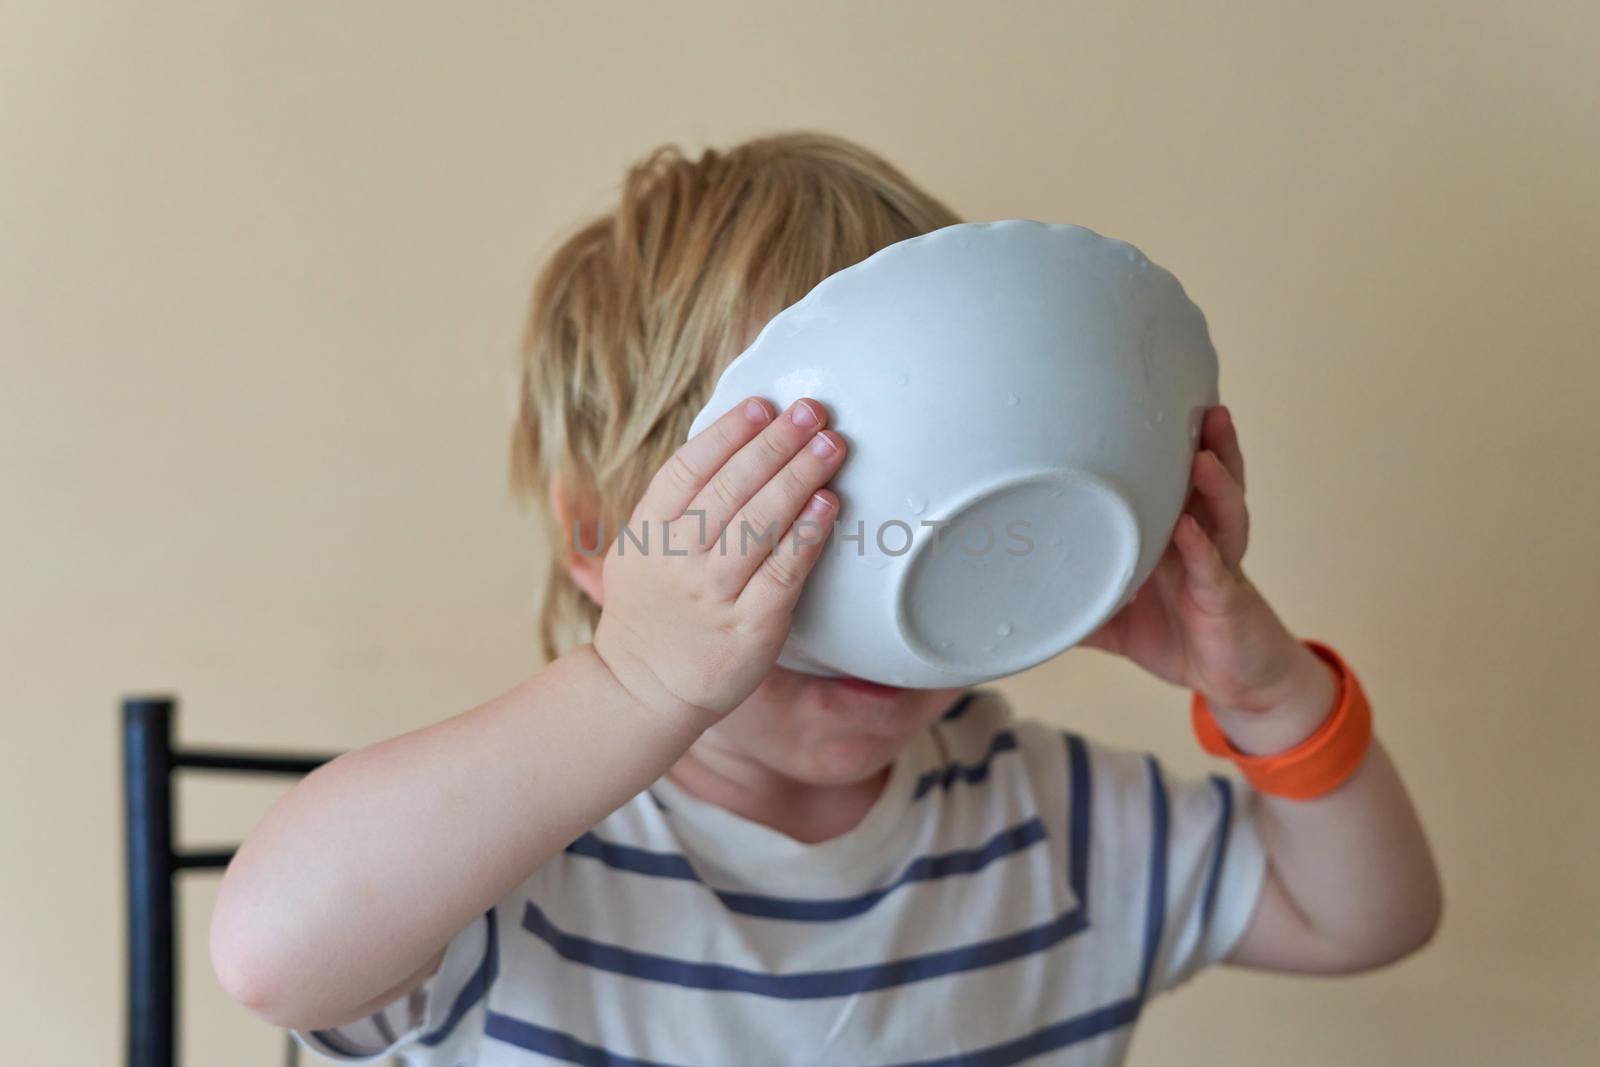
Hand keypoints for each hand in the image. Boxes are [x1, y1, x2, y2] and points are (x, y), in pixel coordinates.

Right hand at [592, 397, 844, 726]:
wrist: (644, 689)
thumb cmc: (651, 610)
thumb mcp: (634, 550)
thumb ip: (667, 501)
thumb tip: (716, 440)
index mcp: (648, 532)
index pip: (687, 468)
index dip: (728, 432)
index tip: (763, 405)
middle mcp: (679, 559)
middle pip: (731, 487)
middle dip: (776, 443)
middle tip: (813, 412)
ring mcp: (714, 593)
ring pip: (761, 523)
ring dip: (800, 477)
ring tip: (831, 446)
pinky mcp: (750, 627)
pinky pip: (784, 571)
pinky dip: (807, 534)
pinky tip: (828, 503)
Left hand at [1080, 405, 1319, 720]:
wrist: (1231, 679)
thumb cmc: (1175, 633)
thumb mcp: (1114, 618)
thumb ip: (1072, 604)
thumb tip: (1011, 602)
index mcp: (1173, 533)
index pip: (1172, 479)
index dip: (1166, 446)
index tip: (1145, 405)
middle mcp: (1201, 538)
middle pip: (1210, 481)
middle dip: (1207, 442)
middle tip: (1201, 405)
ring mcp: (1219, 565)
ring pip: (1224, 515)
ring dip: (1216, 484)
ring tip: (1203, 455)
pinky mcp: (1225, 600)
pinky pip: (1214, 570)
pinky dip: (1202, 549)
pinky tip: (1191, 529)